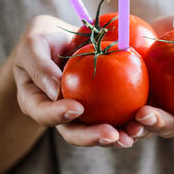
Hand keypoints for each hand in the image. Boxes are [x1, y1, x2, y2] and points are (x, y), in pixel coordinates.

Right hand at [13, 15, 133, 147]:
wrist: (56, 37)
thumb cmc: (40, 37)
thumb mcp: (33, 43)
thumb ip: (40, 65)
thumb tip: (56, 92)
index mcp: (34, 101)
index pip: (44, 113)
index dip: (59, 115)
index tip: (78, 108)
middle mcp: (55, 112)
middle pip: (71, 131)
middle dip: (92, 136)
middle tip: (112, 134)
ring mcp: (76, 110)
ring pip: (93, 128)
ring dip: (112, 135)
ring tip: (131, 135)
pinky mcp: (95, 104)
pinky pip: (109, 113)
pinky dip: (124, 118)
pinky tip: (140, 118)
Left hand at [125, 12, 173, 142]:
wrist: (156, 31)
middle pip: (171, 128)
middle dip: (160, 125)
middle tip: (147, 115)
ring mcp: (153, 109)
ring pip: (146, 127)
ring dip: (137, 128)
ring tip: (128, 120)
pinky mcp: (131, 103)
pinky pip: (125, 115)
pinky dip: (118, 118)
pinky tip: (109, 115)